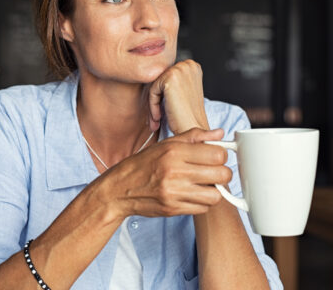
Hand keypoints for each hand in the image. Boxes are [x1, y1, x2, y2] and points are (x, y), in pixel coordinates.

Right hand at [109, 128, 231, 217]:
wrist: (121, 188)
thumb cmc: (144, 164)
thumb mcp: (166, 144)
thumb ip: (194, 137)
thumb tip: (219, 133)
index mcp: (174, 151)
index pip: (217, 154)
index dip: (221, 155)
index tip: (215, 157)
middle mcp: (175, 171)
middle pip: (221, 174)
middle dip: (222, 173)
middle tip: (213, 172)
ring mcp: (174, 192)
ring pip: (216, 195)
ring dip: (213, 190)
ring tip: (202, 185)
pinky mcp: (173, 209)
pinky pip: (203, 209)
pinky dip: (201, 202)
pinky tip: (191, 194)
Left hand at [148, 59, 207, 134]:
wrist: (193, 129)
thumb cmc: (187, 116)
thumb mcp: (182, 92)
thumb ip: (172, 81)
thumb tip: (152, 76)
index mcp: (192, 66)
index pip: (166, 76)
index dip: (162, 95)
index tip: (162, 111)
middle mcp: (188, 64)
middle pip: (160, 80)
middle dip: (156, 100)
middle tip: (156, 118)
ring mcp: (180, 69)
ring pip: (154, 86)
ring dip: (153, 104)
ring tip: (156, 120)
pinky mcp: (171, 78)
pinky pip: (152, 91)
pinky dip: (152, 106)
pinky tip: (158, 118)